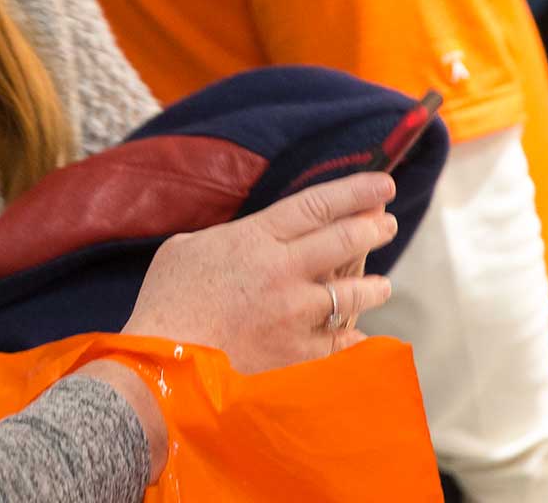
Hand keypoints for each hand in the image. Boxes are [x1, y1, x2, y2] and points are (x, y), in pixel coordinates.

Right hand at [124, 172, 397, 372]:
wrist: (162, 364)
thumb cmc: (166, 303)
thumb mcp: (184, 249)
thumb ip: (224, 238)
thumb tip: (241, 239)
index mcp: (256, 238)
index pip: (318, 205)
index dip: (356, 190)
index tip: (383, 184)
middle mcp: (283, 271)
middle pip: (346, 240)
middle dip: (374, 227)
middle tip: (386, 223)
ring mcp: (294, 315)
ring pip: (352, 293)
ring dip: (373, 286)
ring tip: (381, 284)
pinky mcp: (296, 354)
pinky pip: (340, 343)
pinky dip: (353, 339)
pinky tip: (359, 334)